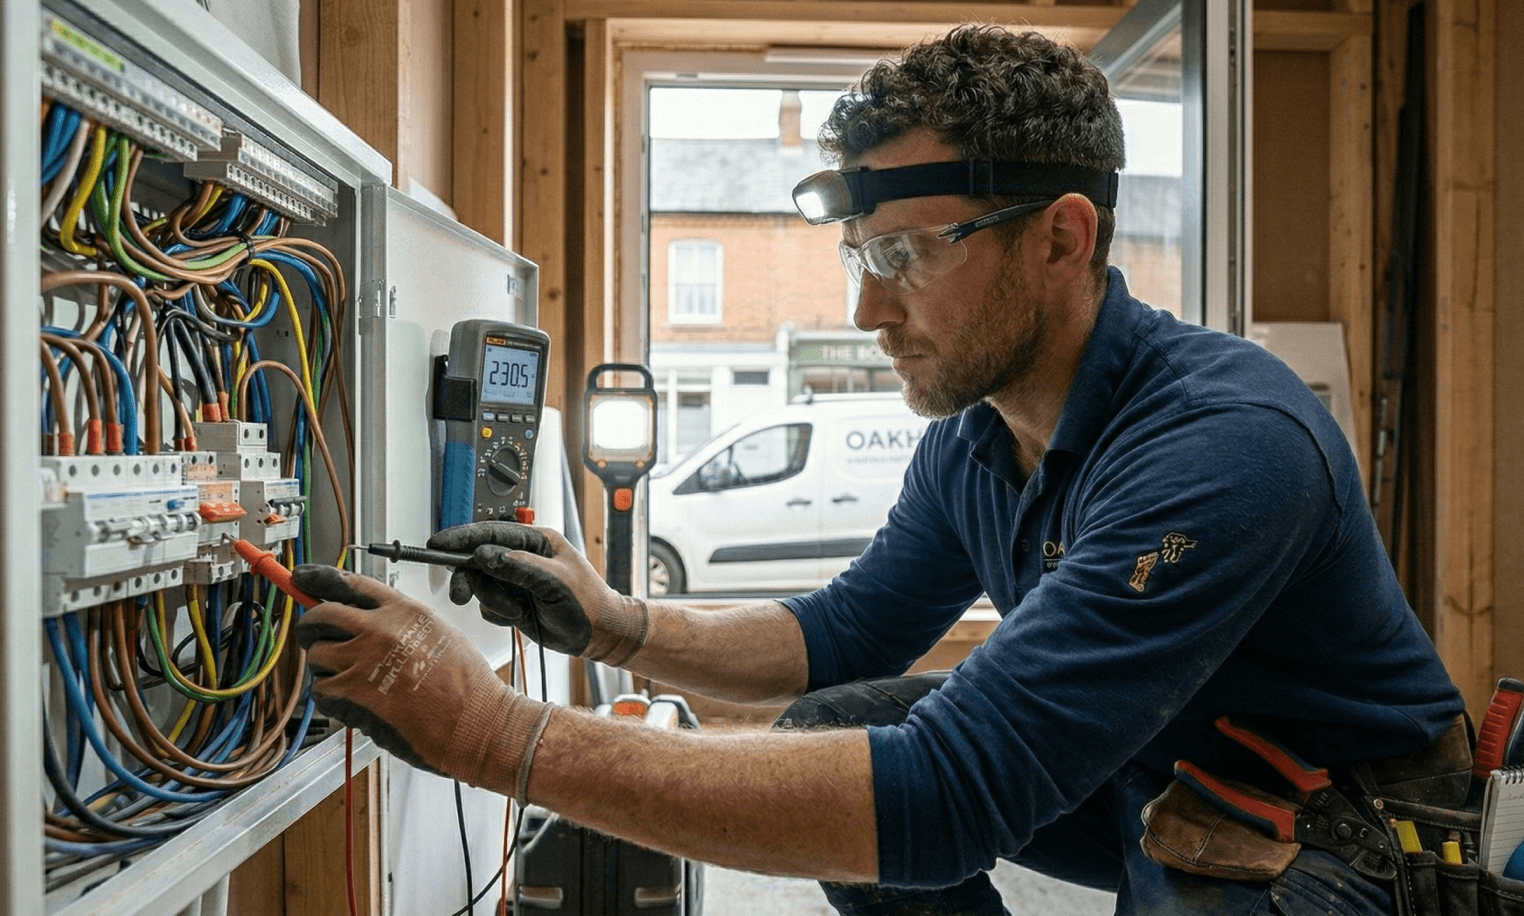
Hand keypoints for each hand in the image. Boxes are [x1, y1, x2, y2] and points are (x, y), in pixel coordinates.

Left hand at [291, 565, 552, 800]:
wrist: (476, 720)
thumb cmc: (467, 685)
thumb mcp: (439, 634)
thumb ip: (401, 624)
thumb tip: (366, 625)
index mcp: (404, 610)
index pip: (350, 583)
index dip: (320, 579)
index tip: (301, 578)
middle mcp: (380, 627)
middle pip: (320, 615)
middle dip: (310, 628)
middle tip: (314, 641)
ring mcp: (364, 658)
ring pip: (316, 655)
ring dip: (324, 670)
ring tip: (348, 682)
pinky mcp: (354, 691)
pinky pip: (320, 690)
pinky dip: (329, 699)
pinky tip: (351, 704)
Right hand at [426, 522, 649, 664]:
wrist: (600, 635)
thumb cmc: (589, 603)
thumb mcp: (555, 581)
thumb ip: (518, 566)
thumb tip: (484, 555)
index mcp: (537, 541)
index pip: (492, 533)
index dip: (462, 538)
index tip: (438, 544)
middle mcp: (523, 558)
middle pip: (479, 559)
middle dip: (470, 578)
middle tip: (460, 594)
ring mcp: (516, 580)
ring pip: (482, 585)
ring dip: (494, 601)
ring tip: (517, 610)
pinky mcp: (513, 602)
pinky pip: (489, 606)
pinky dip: (499, 614)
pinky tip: (521, 617)